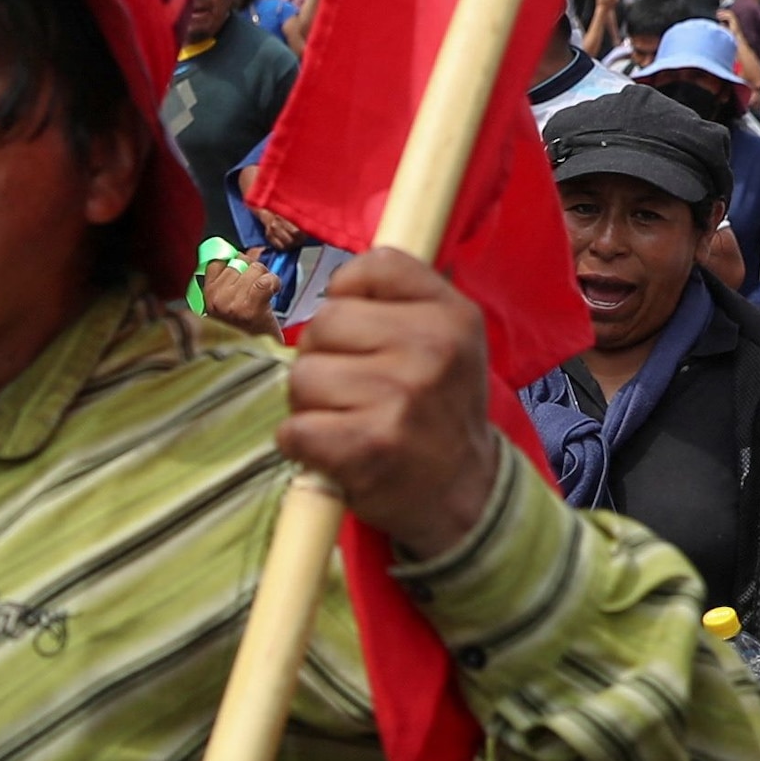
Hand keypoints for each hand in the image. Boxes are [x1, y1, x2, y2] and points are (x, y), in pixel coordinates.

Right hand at [196, 256, 280, 335]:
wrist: (255, 359)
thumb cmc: (246, 332)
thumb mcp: (231, 303)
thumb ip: (236, 275)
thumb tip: (254, 250)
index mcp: (206, 296)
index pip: (218, 260)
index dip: (236, 261)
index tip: (245, 272)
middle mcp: (215, 299)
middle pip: (239, 261)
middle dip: (254, 270)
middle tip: (258, 287)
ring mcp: (231, 304)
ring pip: (254, 268)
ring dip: (265, 277)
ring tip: (265, 294)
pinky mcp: (250, 308)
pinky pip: (265, 280)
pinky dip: (274, 283)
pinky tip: (273, 293)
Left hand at [275, 249, 498, 558]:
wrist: (465, 495)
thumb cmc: (439, 412)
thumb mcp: (449, 341)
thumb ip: (401, 300)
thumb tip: (336, 283)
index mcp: (453, 314)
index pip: (374, 265)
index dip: (349, 295)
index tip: (361, 332)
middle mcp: (431, 349)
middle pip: (324, 322)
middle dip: (323, 357)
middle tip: (353, 391)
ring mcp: (400, 397)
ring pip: (303, 376)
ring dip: (310, 405)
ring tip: (347, 423)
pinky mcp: (368, 446)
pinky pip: (294, 429)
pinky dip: (300, 446)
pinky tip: (334, 452)